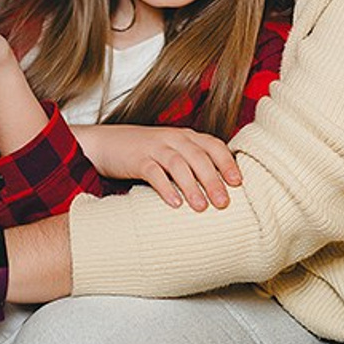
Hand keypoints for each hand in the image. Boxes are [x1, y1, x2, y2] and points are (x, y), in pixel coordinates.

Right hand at [73, 124, 241, 211]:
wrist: (106, 143)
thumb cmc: (145, 152)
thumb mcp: (172, 151)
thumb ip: (193, 162)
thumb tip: (221, 188)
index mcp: (185, 136)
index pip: (212, 144)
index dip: (227, 162)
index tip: (238, 183)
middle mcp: (173, 138)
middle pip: (198, 157)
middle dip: (213, 180)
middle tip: (223, 203)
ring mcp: (154, 147)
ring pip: (178, 164)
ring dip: (192, 186)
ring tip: (201, 207)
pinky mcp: (137, 159)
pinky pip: (153, 172)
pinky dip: (165, 188)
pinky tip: (174, 203)